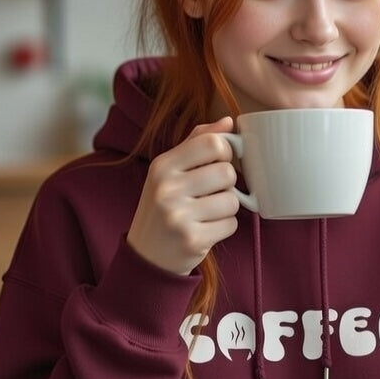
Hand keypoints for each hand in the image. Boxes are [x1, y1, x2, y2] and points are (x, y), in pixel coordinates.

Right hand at [127, 117, 240, 274]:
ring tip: (207, 213)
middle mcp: (166, 189)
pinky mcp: (192, 240)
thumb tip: (228, 121)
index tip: (217, 163)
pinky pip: (231, 225)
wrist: (146, 256)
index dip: (225, 153)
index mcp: (162, 166)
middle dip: (227, 184)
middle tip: (210, 194)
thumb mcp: (169, 171)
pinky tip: (206, 229)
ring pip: (233, 200)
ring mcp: (178, 216)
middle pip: (227, 172)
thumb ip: (197, 143)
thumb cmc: (163, 208)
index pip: (212, 143)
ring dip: (227, 208)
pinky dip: (225, 228)